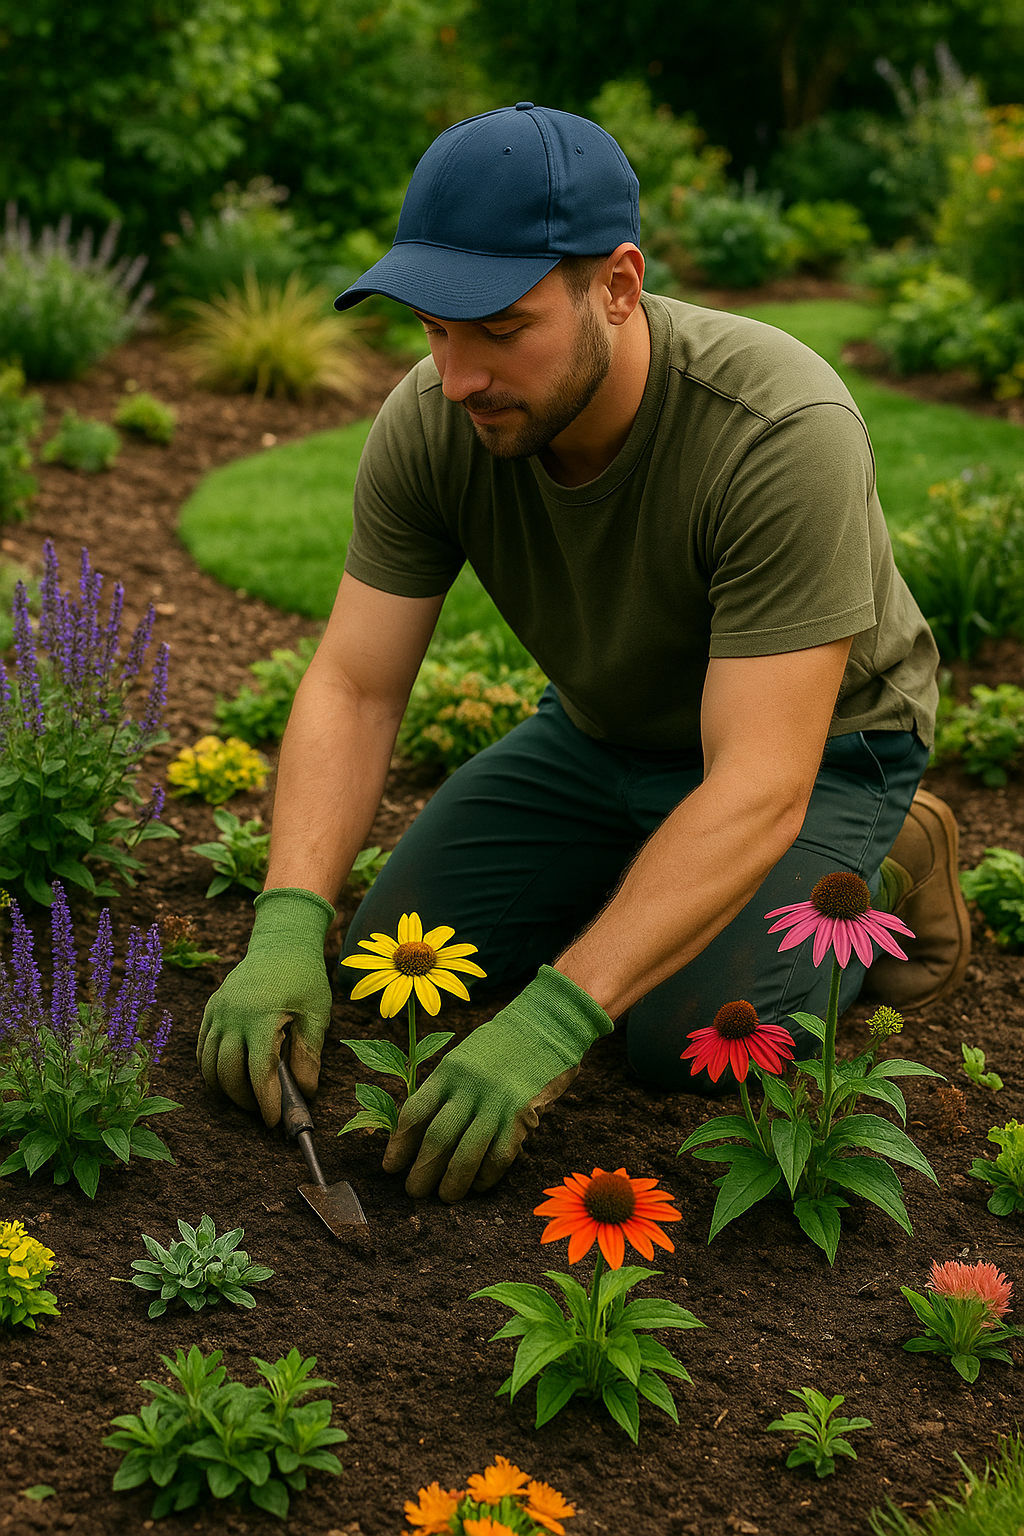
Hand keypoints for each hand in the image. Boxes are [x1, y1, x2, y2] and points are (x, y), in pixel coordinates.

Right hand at [197, 887, 334, 1123]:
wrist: (282, 941)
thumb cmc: (304, 977)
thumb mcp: (316, 1014)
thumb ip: (308, 1054)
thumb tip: (305, 1091)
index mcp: (261, 1017)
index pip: (258, 1073)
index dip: (265, 1102)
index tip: (273, 1121)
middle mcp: (232, 1015)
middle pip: (227, 1073)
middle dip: (243, 1099)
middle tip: (261, 1111)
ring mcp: (217, 1011)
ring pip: (208, 1063)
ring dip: (223, 1088)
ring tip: (245, 1098)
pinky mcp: (211, 1008)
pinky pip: (202, 1047)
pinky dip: (210, 1068)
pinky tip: (226, 1078)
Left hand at [382, 966, 612, 1201]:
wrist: (548, 1024)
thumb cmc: (502, 1044)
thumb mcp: (465, 1056)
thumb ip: (447, 1089)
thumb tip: (422, 1130)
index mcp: (449, 1070)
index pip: (414, 1113)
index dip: (399, 1145)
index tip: (390, 1167)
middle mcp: (469, 1087)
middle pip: (436, 1139)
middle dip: (422, 1171)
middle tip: (414, 1191)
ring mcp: (497, 1102)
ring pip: (466, 1154)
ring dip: (452, 1182)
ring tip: (445, 1197)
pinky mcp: (523, 1115)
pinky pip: (499, 1156)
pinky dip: (486, 1176)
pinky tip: (478, 1185)